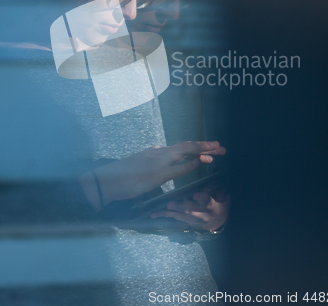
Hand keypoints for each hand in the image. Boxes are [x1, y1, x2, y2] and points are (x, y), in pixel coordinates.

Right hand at [78, 141, 225, 211]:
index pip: (181, 147)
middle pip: (187, 146)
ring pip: (186, 151)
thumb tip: (160, 173)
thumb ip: (152, 168)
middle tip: (221, 146)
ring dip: (203, 150)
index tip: (209, 148)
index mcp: (156, 152)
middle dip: (205, 146)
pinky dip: (193, 162)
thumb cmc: (121, 178)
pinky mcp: (158, 173)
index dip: (196, 147)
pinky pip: (180, 166)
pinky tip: (204, 160)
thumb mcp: (140, 168)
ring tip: (218, 150)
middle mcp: (159, 153)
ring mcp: (159, 161)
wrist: (106, 181)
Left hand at [150, 184, 229, 231]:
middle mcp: (202, 214)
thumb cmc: (220, 201)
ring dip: (168, 213)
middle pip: (190, 211)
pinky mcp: (186, 221)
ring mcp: (193, 219)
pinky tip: (154, 214)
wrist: (218, 220)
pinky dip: (164, 216)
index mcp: (212, 206)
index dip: (202, 198)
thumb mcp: (222, 194)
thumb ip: (217, 187)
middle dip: (180, 207)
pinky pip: (174, 218)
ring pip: (180, 216)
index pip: (207, 201)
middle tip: (170, 204)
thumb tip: (216, 174)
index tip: (196, 195)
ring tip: (157, 212)